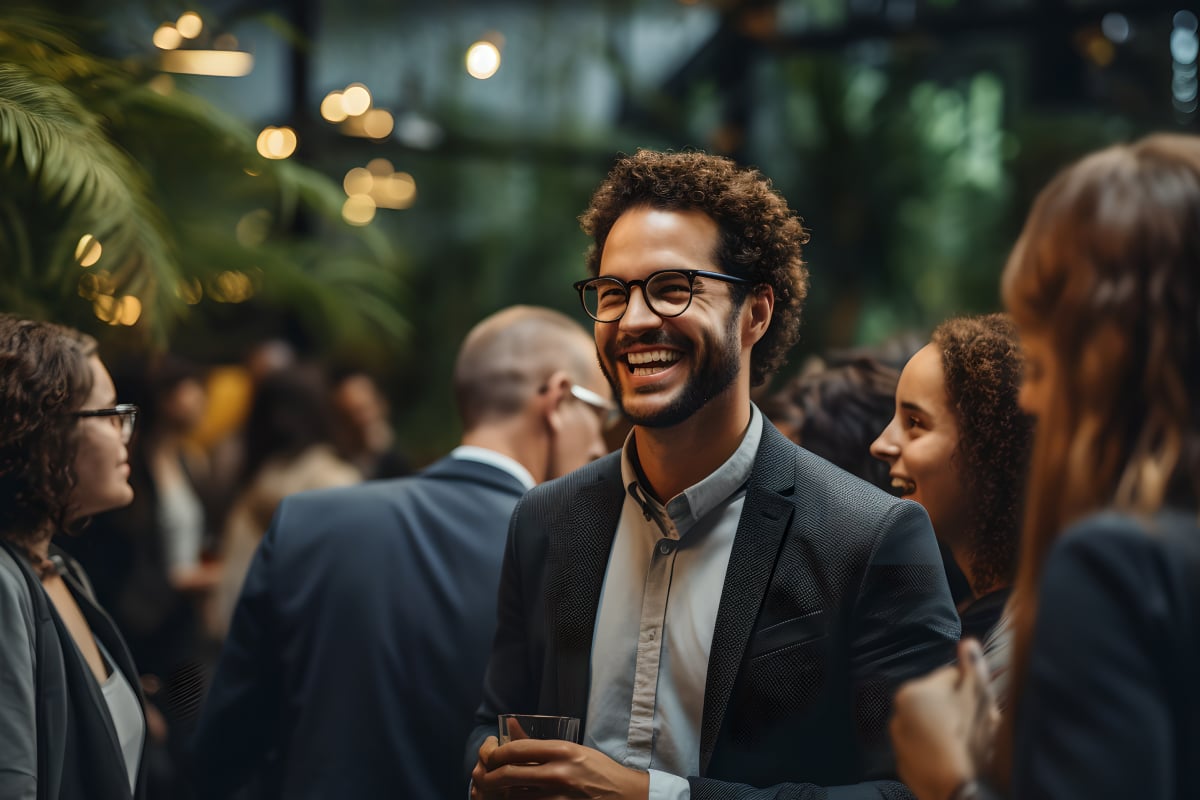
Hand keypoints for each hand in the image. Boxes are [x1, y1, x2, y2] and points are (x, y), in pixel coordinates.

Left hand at [471, 737, 648, 799]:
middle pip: (508, 775)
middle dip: (488, 776)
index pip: (517, 749)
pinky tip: (512, 799)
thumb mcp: (572, 749)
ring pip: (513, 797)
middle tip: (481, 776)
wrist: (625, 796)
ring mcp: (559, 798)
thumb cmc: (598, 770)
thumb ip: (539, 743)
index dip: (495, 753)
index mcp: (562, 751)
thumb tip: (510, 727)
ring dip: (498, 795)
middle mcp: (559, 773)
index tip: (489, 755)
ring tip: (492, 791)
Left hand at [890, 639, 999, 799]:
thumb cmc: (969, 739)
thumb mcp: (977, 699)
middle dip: (958, 710)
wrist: (960, 790)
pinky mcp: (905, 766)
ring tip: (968, 746)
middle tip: (979, 728)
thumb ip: (973, 668)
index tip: (982, 705)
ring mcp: (899, 742)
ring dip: (947, 730)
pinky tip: (955, 760)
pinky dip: (938, 751)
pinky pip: (926, 750)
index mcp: (912, 692)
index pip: (948, 678)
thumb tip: (968, 642)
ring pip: (931, 726)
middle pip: (938, 703)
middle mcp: (898, 714)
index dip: (969, 689)